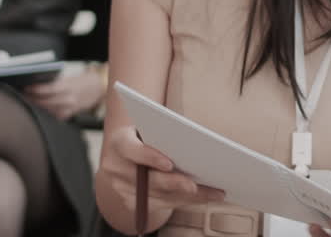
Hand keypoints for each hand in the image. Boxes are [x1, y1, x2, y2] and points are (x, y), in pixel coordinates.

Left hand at [23, 64, 106, 120]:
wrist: (99, 87)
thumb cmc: (83, 81)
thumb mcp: (70, 78)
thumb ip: (55, 83)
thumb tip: (36, 84)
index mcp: (69, 86)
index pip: (49, 89)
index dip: (36, 89)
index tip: (26, 87)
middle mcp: (69, 98)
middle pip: (46, 101)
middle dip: (33, 98)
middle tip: (23, 95)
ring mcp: (69, 107)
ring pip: (48, 109)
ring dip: (37, 106)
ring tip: (28, 101)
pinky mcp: (69, 114)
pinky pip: (54, 115)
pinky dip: (46, 111)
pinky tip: (39, 108)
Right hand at [99, 124, 224, 215]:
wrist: (128, 148)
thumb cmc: (149, 131)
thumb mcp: (152, 125)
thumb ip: (167, 131)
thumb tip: (197, 141)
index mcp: (120, 143)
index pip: (132, 150)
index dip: (150, 157)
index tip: (169, 164)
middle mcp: (116, 168)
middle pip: (147, 180)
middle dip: (173, 184)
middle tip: (194, 186)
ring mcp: (122, 188)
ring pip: (158, 196)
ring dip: (188, 197)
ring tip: (214, 193)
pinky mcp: (132, 202)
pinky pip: (162, 204)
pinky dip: (185, 201)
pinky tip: (206, 197)